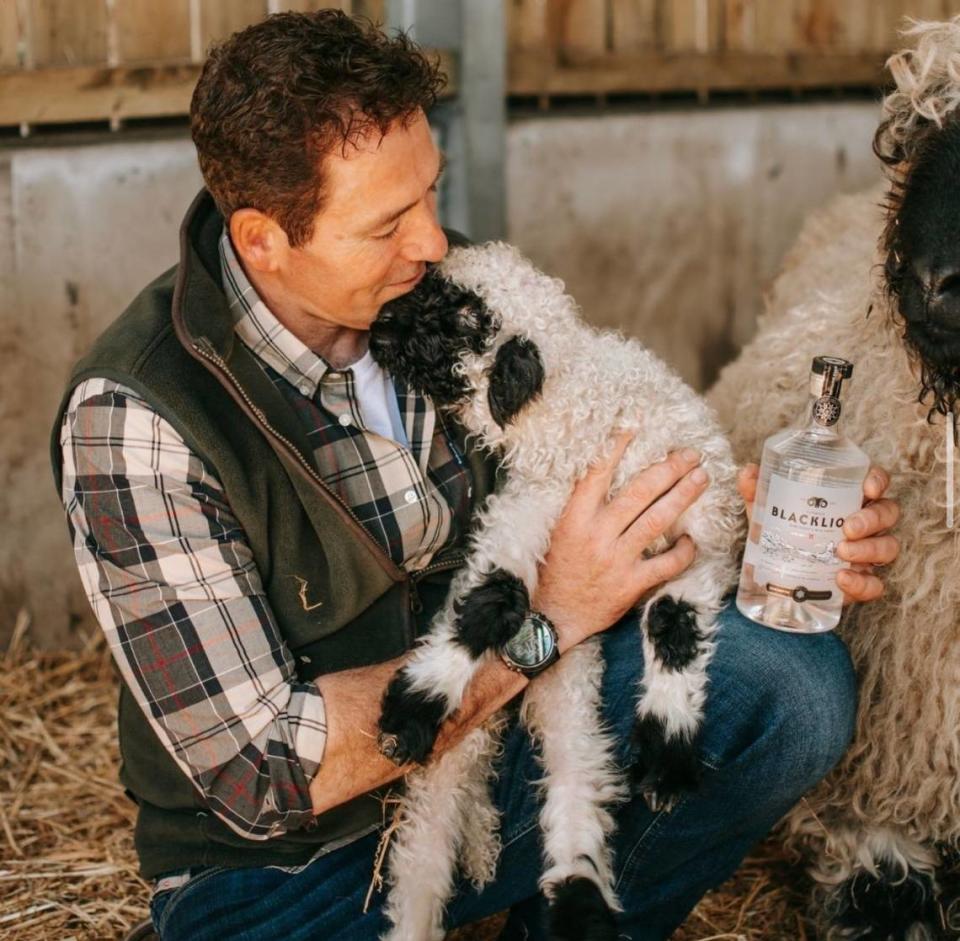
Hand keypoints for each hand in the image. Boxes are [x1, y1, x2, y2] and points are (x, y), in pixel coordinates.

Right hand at [533, 434, 707, 645]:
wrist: (554, 616)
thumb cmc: (556, 570)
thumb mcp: (559, 531)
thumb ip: (581, 507)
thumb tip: (602, 475)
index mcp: (575, 518)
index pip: (597, 475)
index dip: (616, 449)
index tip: (634, 428)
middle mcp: (597, 535)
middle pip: (639, 493)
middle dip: (668, 469)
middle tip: (690, 454)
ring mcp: (617, 559)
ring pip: (657, 520)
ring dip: (682, 496)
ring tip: (700, 478)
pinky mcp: (632, 584)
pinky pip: (667, 564)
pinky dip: (683, 551)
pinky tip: (692, 539)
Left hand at [737, 463, 899, 604]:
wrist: (773, 574)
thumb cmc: (780, 531)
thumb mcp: (766, 510)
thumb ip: (757, 491)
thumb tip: (748, 472)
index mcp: (847, 498)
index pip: (875, 481)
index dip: (878, 480)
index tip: (868, 487)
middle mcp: (864, 523)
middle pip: (887, 512)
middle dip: (872, 518)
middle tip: (847, 528)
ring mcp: (866, 552)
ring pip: (888, 546)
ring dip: (869, 549)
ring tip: (841, 551)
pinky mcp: (861, 581)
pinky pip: (875, 584)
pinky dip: (863, 583)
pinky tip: (842, 579)